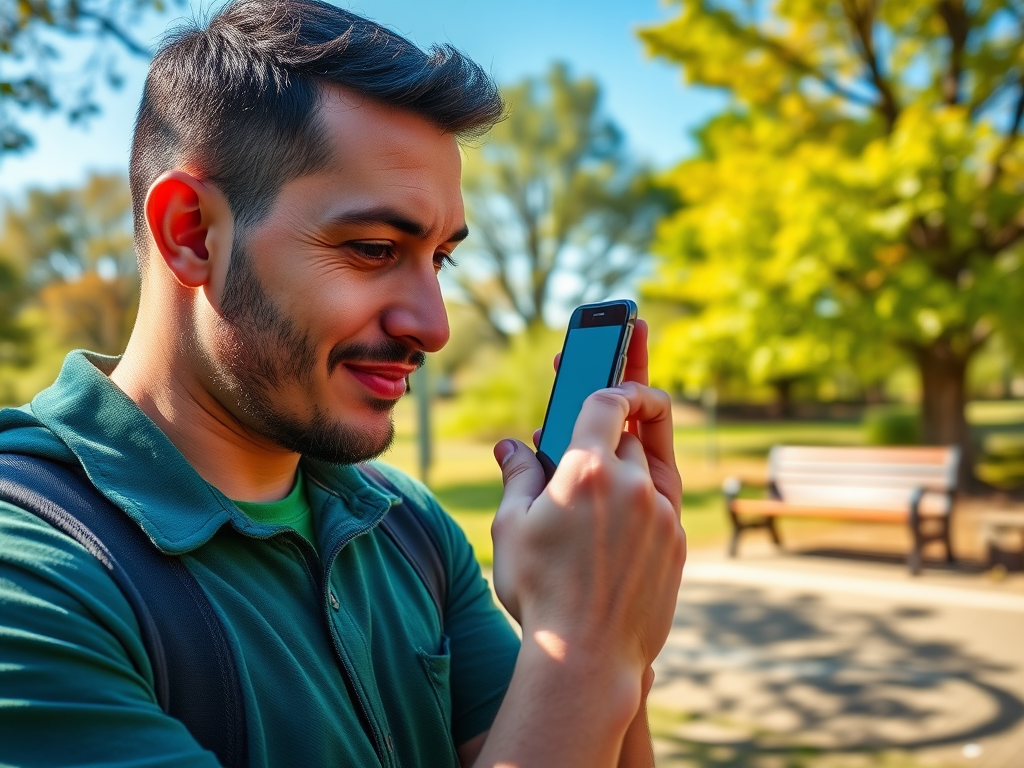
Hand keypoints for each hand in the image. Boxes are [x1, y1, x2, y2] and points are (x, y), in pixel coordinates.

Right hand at [492, 374, 684, 682]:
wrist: (588, 658)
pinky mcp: (677, 541)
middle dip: (612, 428)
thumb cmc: (539, 592)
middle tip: (600, 423)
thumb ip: (518, 475)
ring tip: (597, 490)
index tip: (609, 365)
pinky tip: (614, 528)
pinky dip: (641, 502)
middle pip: (630, 432)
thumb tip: (511, 445)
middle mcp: (633, 485)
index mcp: (587, 471)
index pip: (608, 398)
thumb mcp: (513, 527)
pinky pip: (661, 504)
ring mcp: (662, 514)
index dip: (610, 377)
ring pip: (647, 469)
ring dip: (626, 468)